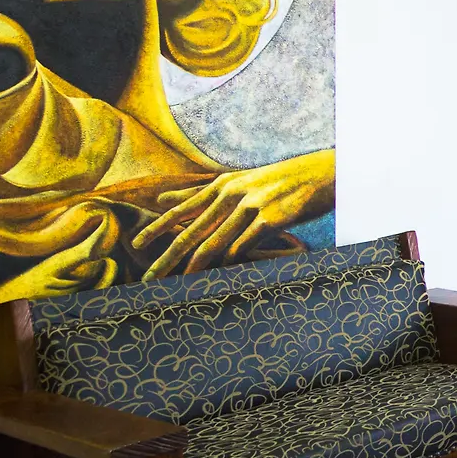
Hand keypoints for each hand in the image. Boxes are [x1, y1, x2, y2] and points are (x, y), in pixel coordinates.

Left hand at [134, 149, 334, 278]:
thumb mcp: (237, 181)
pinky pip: (244, 245)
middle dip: (167, 257)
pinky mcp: (272, 219)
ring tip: (179, 284)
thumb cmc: (278, 180)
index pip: (181, 210)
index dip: (157, 228)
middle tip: (148, 278)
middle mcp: (232, 194)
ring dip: (194, 267)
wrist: (322, 173)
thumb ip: (198, 193)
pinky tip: (221, 273)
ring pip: (215, 242)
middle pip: (192, 231)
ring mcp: (252, 206)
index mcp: (222, 185)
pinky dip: (231, 260)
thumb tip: (162, 201)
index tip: (135, 245)